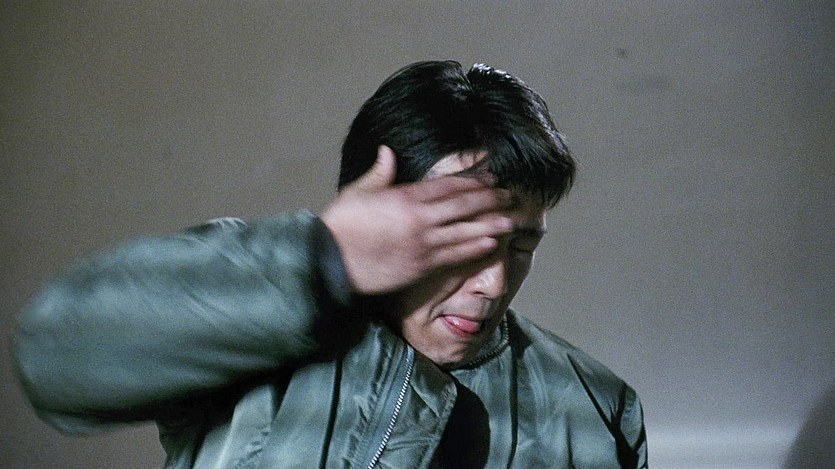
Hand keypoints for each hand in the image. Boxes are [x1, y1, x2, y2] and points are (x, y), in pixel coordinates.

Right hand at [320, 146, 513, 294]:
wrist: (330, 263)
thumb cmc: (340, 226)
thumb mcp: (357, 192)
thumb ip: (378, 173)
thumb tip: (387, 152)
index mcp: (404, 198)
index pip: (447, 186)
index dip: (473, 182)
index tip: (491, 179)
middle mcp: (419, 220)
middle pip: (463, 206)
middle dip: (490, 200)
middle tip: (511, 196)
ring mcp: (423, 245)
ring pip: (465, 231)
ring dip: (491, 225)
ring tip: (512, 221)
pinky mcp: (421, 267)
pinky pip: (455, 256)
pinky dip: (474, 249)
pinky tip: (490, 244)